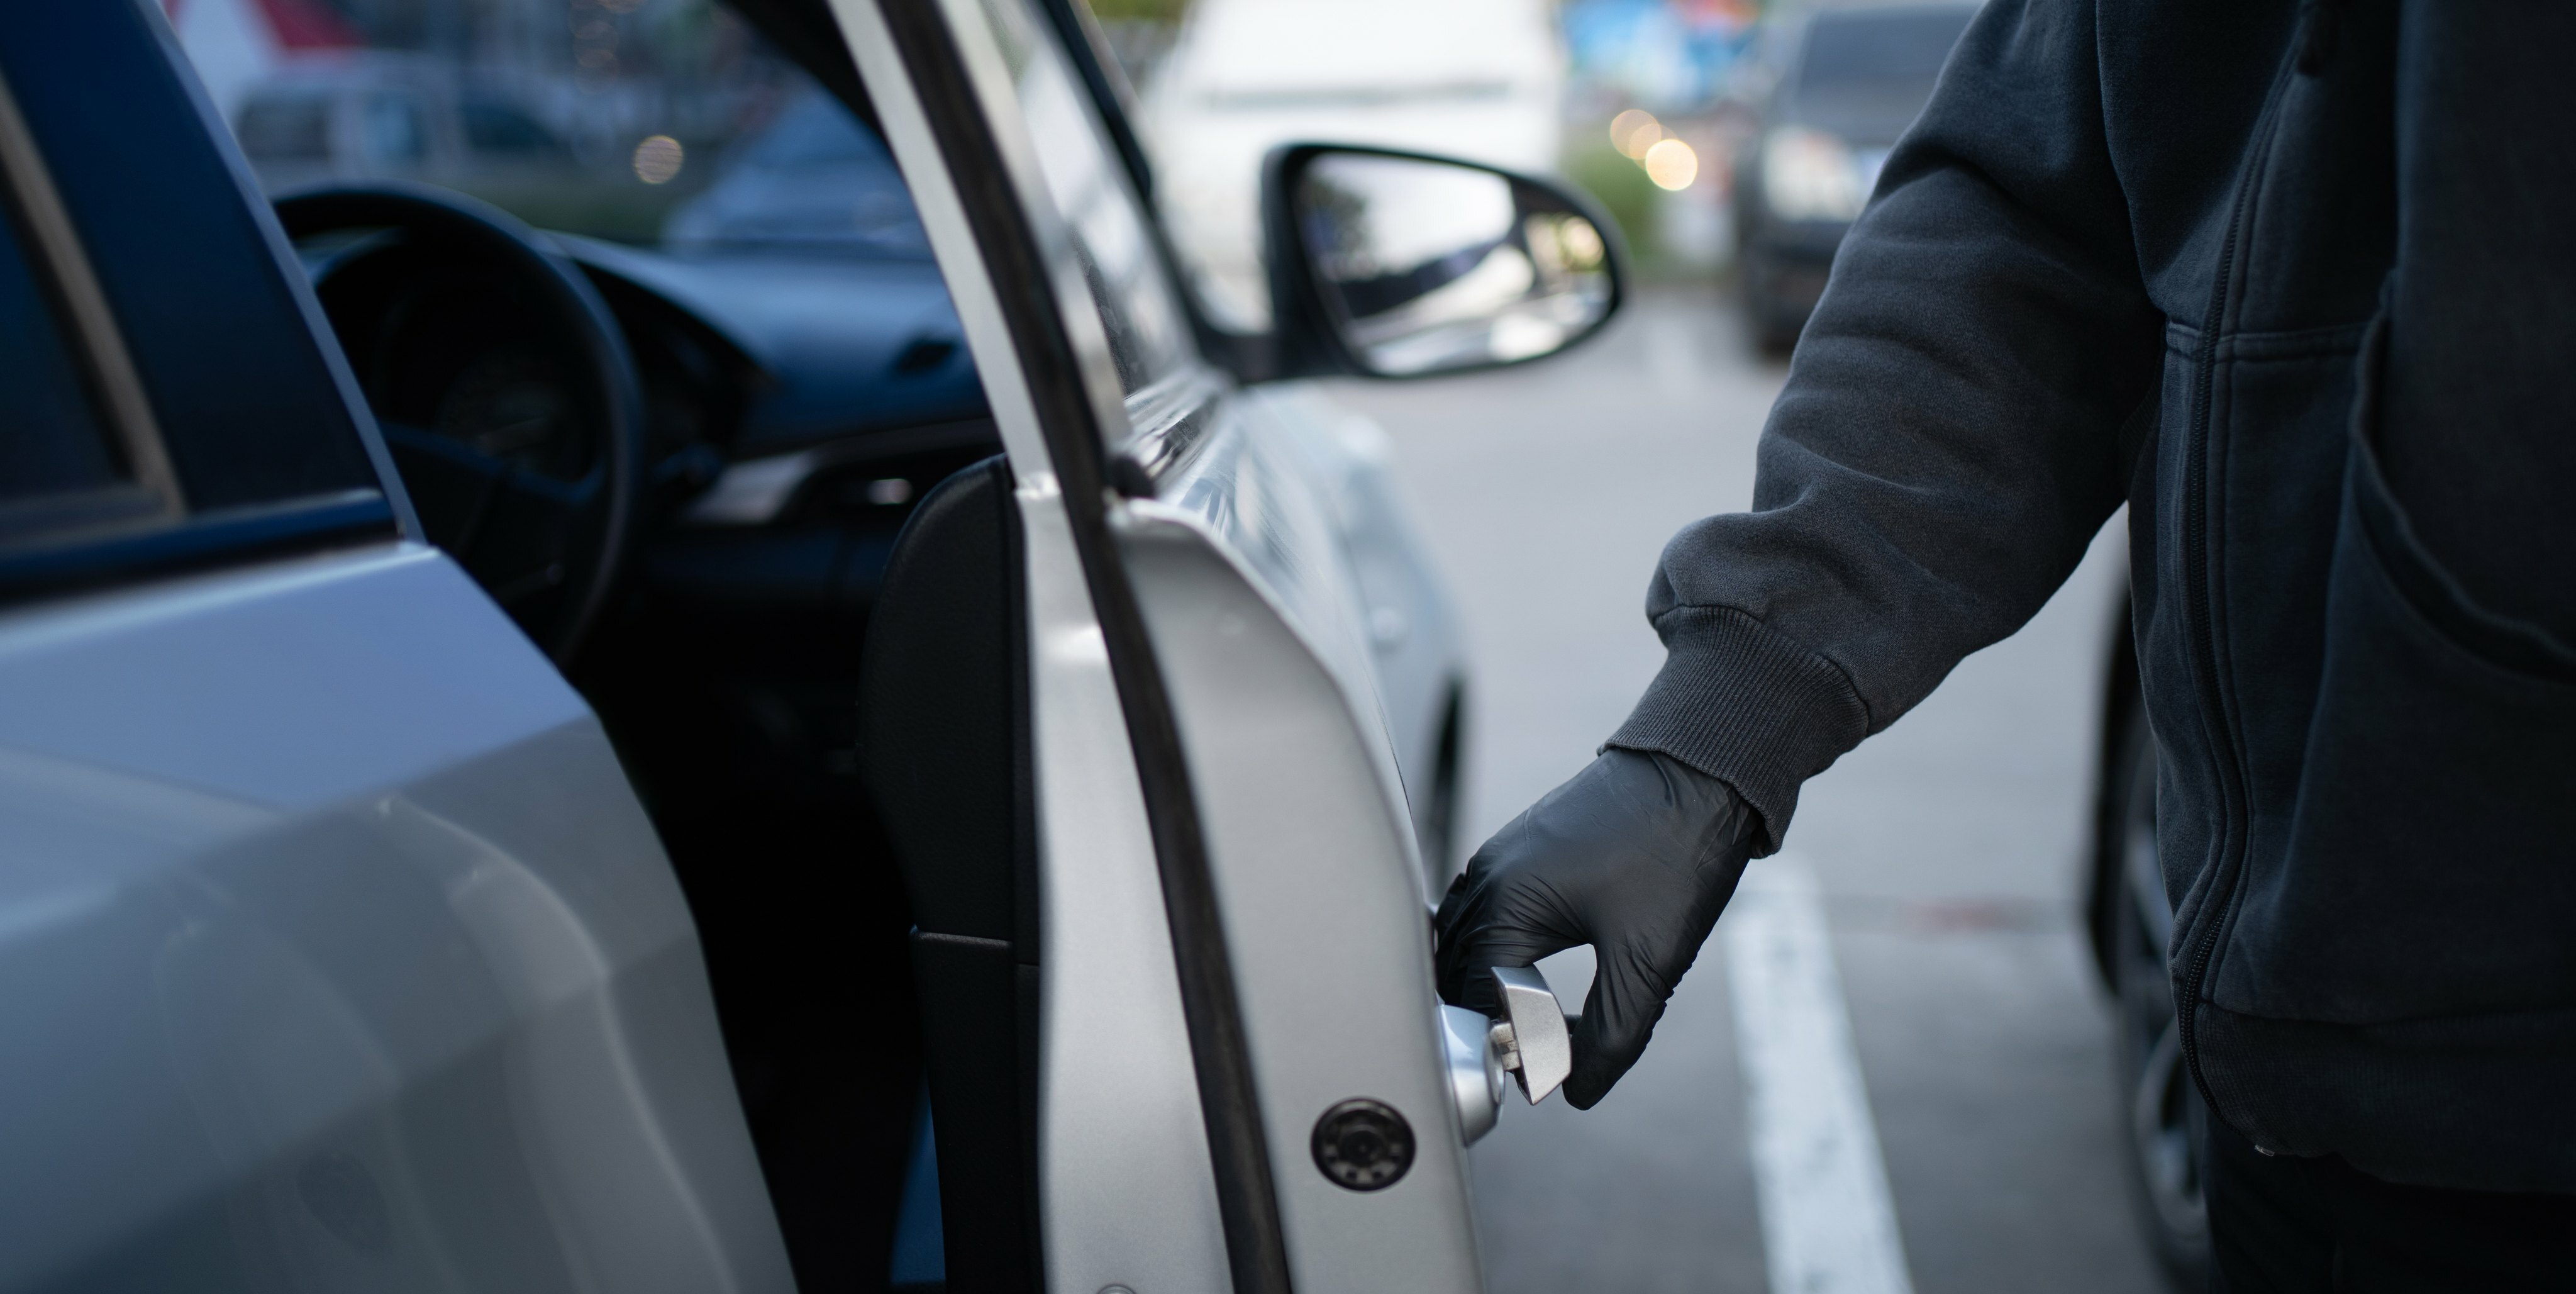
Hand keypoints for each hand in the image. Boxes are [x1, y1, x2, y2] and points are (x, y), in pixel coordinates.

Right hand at [1434, 748, 1756, 1108]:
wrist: (1703, 770)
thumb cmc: (1676, 854)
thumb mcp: (1649, 962)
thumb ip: (1609, 1036)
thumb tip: (1572, 1091)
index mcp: (1506, 902)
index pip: (1479, 1000)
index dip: (1515, 1045)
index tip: (1560, 1068)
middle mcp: (1489, 876)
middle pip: (1460, 973)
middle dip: (1495, 1020)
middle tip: (1547, 1053)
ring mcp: (1502, 857)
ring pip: (1469, 943)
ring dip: (1494, 988)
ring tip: (1543, 1024)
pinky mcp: (1523, 850)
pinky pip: (1488, 915)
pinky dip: (1501, 955)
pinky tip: (1536, 977)